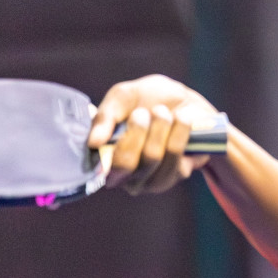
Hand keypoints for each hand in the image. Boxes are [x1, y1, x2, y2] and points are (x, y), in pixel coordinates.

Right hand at [88, 74, 220, 194]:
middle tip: (143, 112)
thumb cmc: (146, 100)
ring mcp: (153, 179)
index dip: (108, 150)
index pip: (101, 168)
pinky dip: (179, 129)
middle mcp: (127, 177)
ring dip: (159, 126)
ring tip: (162, 111)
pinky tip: (181, 119)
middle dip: (136, 131)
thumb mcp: (121, 98)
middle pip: (125, 164)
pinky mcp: (178, 174)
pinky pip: (175, 152)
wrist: (184, 99)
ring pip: (152, 156)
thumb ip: (104, 117)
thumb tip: (93, 142)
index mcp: (105, 161)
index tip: (119, 126)